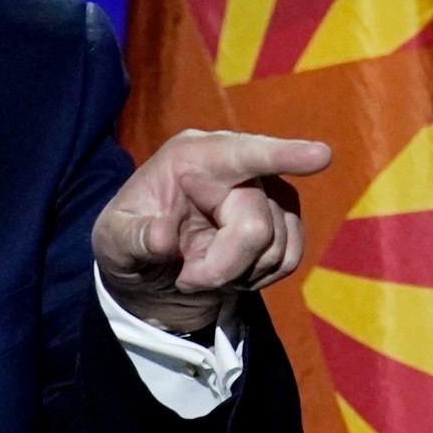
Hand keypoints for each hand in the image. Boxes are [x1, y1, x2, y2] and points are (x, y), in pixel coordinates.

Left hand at [92, 129, 329, 334]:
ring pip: (278, 246)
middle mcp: (233, 166)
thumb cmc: (128, 241)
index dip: (281, 155)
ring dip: (239, 273)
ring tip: (201, 270)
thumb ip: (133, 238)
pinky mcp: (283, 218)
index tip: (320, 156)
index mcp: (190, 156)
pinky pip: (291, 257)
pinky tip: (231, 271)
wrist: (151, 271)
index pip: (240, 154)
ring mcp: (265, 191)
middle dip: (224, 265)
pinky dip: (259, 276)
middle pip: (255, 224)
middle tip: (187, 278)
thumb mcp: (112, 242)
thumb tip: (163, 237)